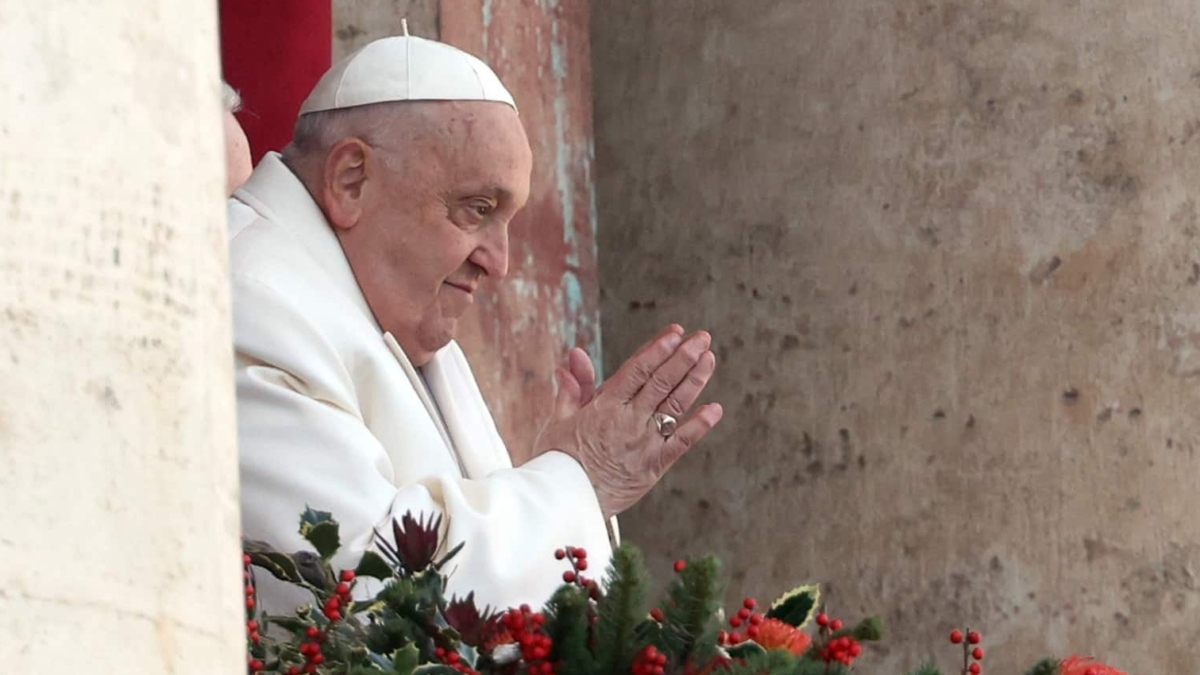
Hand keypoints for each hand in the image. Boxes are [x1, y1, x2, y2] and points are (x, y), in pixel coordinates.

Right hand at [534, 324, 723, 517]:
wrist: (564, 503)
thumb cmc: (557, 461)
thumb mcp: (559, 419)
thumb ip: (573, 387)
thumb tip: (575, 355)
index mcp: (604, 406)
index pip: (637, 370)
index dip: (658, 349)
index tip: (675, 332)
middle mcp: (628, 421)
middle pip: (661, 382)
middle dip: (684, 357)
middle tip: (702, 337)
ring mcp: (644, 443)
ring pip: (674, 406)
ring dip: (694, 381)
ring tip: (709, 359)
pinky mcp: (654, 466)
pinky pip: (681, 443)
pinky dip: (699, 426)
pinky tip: (715, 409)